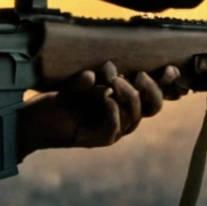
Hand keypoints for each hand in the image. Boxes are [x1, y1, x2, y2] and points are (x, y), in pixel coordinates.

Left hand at [19, 63, 190, 152]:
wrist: (37, 117)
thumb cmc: (62, 96)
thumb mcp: (83, 79)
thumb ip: (98, 74)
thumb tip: (111, 66)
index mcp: (125, 101)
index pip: (154, 93)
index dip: (167, 84)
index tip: (170, 68)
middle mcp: (124, 116)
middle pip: (154, 107)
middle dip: (153, 89)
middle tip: (139, 74)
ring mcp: (113, 129)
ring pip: (135, 115)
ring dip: (127, 94)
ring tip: (112, 79)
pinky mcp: (98, 139)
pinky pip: (114, 127)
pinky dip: (112, 110)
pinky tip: (104, 96)